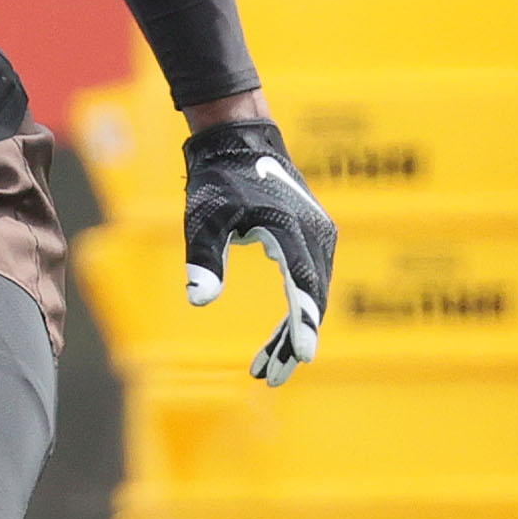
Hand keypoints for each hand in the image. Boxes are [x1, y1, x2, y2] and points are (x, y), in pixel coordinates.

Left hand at [181, 120, 336, 385]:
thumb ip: (204, 260)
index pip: (303, 284)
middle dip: (293, 340)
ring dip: (292, 331)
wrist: (240, 141)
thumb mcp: (204, 219)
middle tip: (272, 377)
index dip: (304, 321)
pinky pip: (310, 284)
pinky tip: (277, 339)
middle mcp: (313, 234)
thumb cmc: (219, 180)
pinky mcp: (313, 240)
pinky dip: (295, 312)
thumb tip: (199, 300)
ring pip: (313, 295)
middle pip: (313, 298)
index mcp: (289, 228)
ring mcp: (318, 237)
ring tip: (267, 368)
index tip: (305, 355)